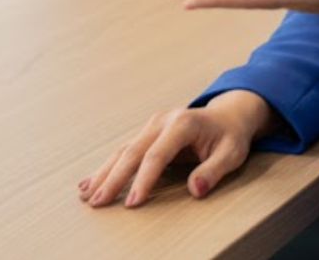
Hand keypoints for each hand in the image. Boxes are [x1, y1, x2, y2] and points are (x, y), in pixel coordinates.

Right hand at [77, 89, 274, 208]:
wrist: (228, 115)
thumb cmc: (230, 136)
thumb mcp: (232, 153)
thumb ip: (214, 170)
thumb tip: (196, 189)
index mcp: (184, 123)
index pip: (158, 154)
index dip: (144, 179)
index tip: (133, 204)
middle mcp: (164, 120)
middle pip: (134, 151)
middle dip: (114, 178)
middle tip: (98, 204)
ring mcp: (153, 125)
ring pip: (124, 150)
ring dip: (104, 173)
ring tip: (86, 196)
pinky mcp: (148, 133)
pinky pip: (125, 150)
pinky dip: (107, 167)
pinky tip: (88, 182)